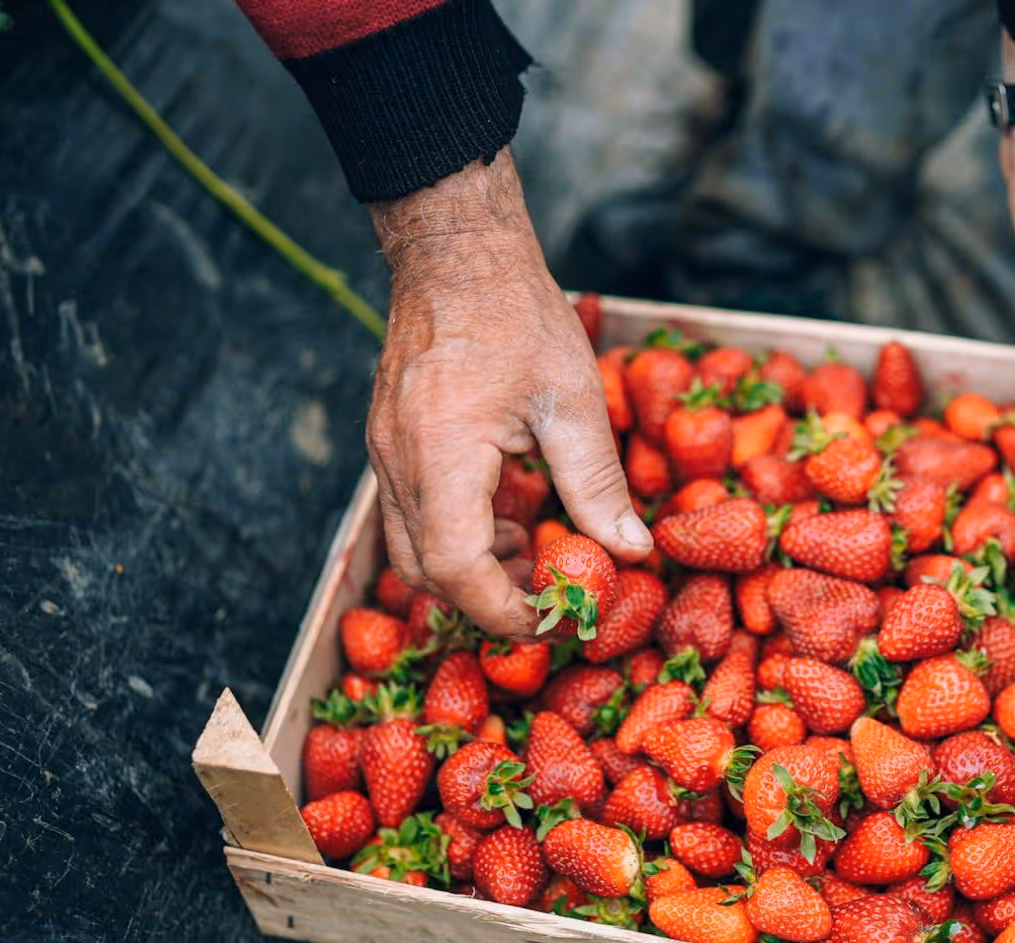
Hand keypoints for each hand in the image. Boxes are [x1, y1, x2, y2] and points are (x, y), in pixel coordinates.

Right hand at [366, 151, 650, 636]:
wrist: (456, 252)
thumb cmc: (515, 314)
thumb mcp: (572, 400)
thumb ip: (597, 483)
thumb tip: (630, 550)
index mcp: (442, 454)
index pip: (456, 569)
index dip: (504, 609)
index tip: (553, 617)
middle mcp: (398, 463)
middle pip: (426, 573)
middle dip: (487, 600)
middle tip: (550, 595)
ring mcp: (384, 454)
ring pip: (412, 550)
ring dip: (471, 570)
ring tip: (534, 553)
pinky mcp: (388, 445)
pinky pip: (412, 516)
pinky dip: (457, 535)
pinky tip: (506, 515)